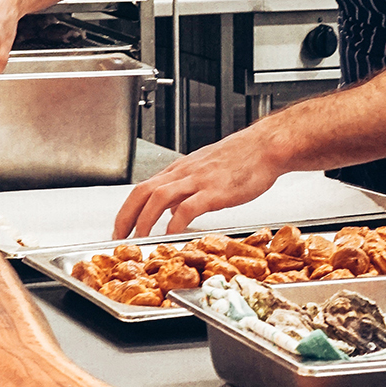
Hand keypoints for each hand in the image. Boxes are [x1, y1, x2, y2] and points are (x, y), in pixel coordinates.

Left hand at [113, 130, 283, 238]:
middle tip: (119, 238)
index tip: (121, 227)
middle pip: (142, 192)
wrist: (266, 146)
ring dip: (144, 221)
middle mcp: (183, 173)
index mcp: (180, 169)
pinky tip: (172, 234)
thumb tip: (173, 209)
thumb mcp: (206, 170)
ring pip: (158, 198)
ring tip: (139, 240)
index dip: (127, 209)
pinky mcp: (214, 191)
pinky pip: (187, 207)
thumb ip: (186, 188)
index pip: (143, 188)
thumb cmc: (243, 158)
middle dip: (126, 217)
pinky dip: (175, 222)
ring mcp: (197, 180)